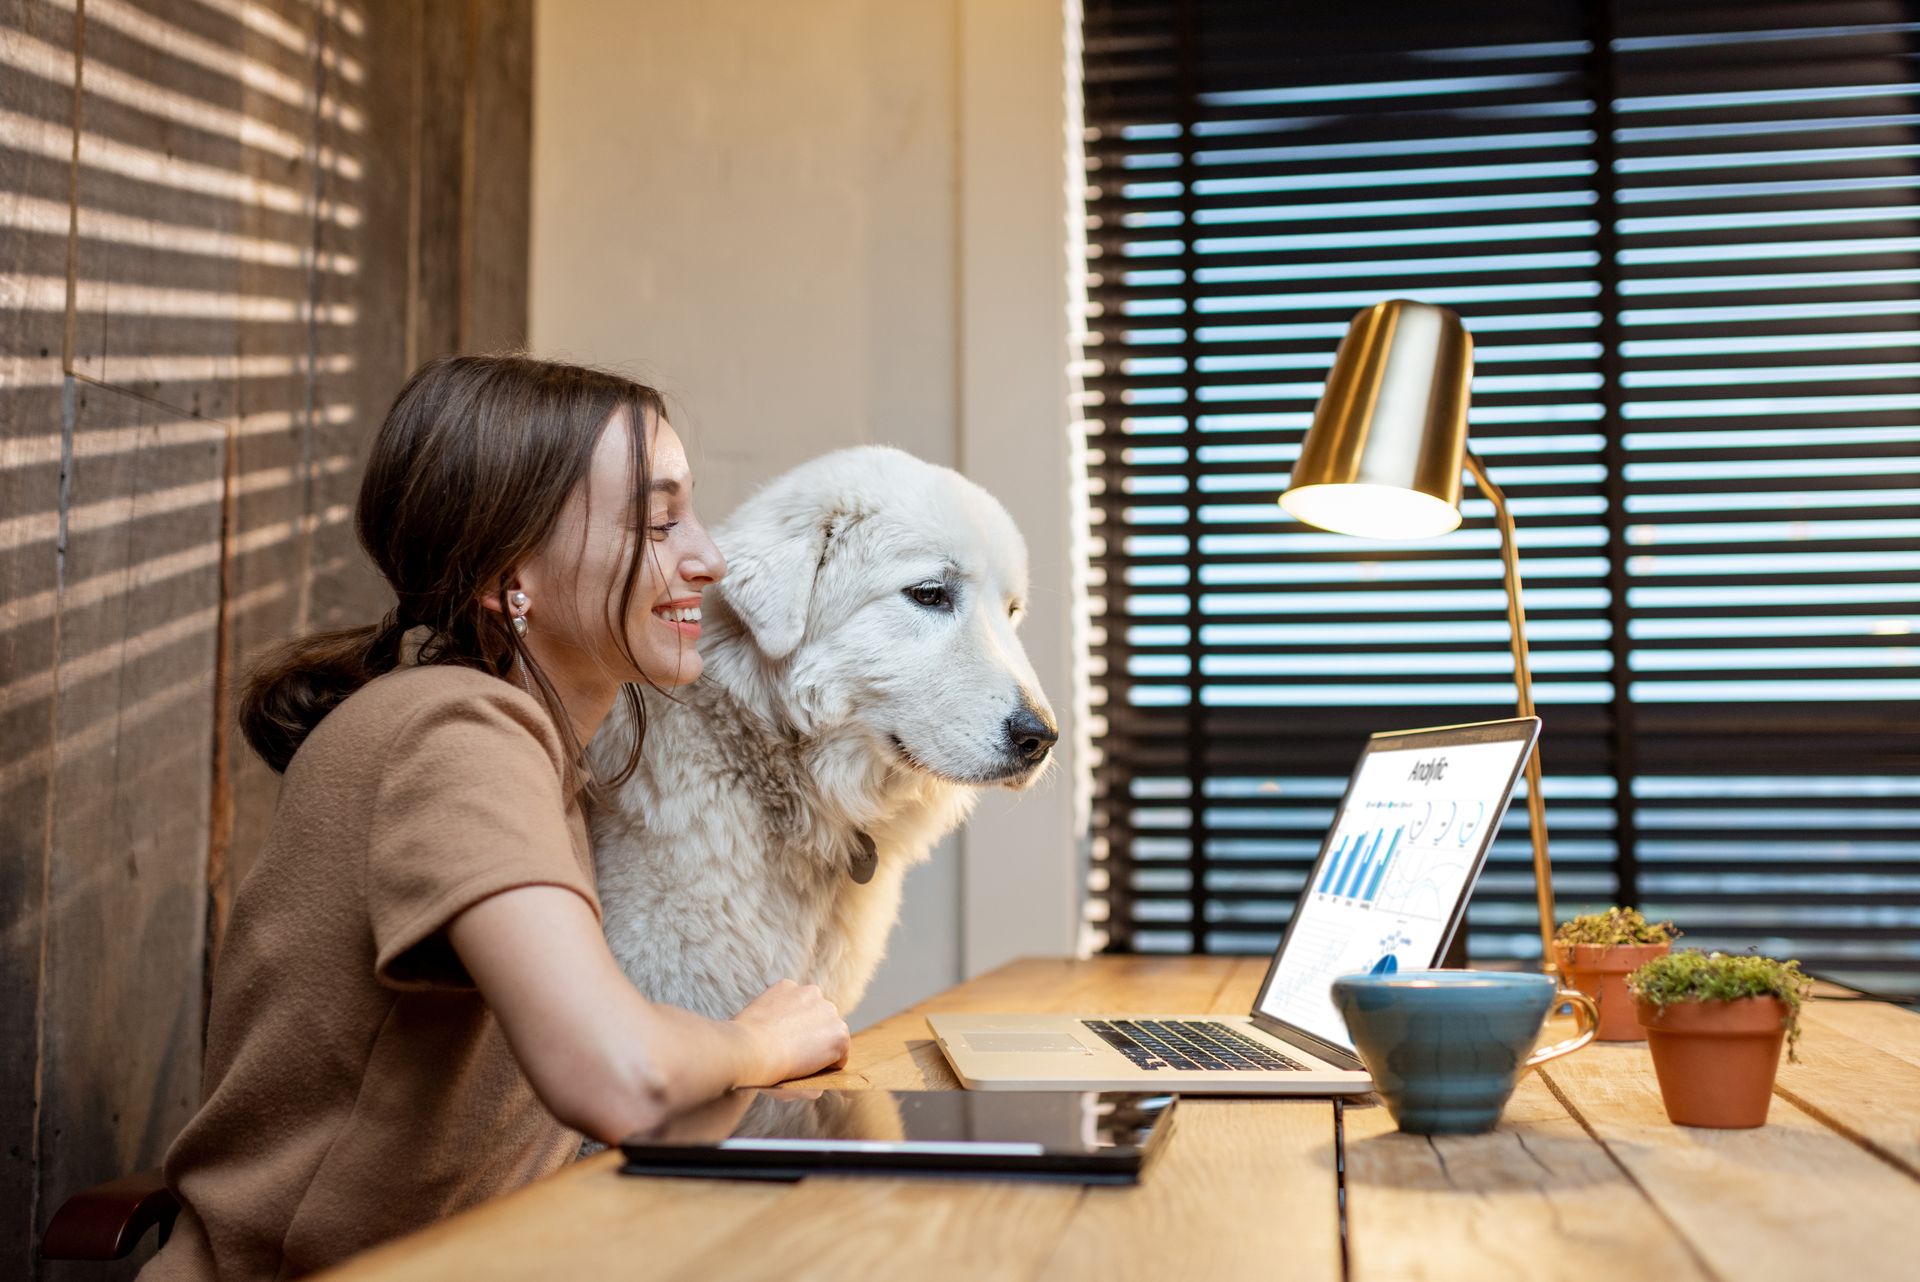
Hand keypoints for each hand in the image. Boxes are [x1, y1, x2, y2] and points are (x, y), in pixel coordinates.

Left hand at [732, 979, 850, 1084]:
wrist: (748, 1051)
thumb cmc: (774, 1073)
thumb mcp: (802, 1089)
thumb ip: (814, 1086)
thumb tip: (814, 1087)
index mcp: (840, 1037)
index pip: (839, 1049)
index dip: (824, 1060)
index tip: (808, 1064)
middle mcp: (830, 1010)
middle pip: (825, 1024)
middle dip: (814, 1034)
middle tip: (791, 1048)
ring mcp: (809, 994)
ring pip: (809, 1006)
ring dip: (800, 1016)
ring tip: (779, 1032)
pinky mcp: (788, 985)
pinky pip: (789, 995)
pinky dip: (782, 1004)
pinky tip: (770, 1019)